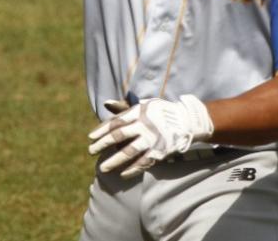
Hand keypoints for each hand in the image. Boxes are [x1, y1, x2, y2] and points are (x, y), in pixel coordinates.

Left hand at [87, 95, 213, 177]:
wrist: (186, 120)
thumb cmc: (159, 112)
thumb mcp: (143, 105)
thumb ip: (124, 108)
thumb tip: (105, 103)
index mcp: (139, 112)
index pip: (116, 122)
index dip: (102, 130)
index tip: (90, 137)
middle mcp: (144, 125)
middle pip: (119, 136)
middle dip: (103, 144)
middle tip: (91, 151)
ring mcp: (152, 139)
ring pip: (129, 152)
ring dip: (115, 161)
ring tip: (103, 168)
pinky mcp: (160, 150)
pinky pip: (144, 163)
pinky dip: (133, 169)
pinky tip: (123, 175)